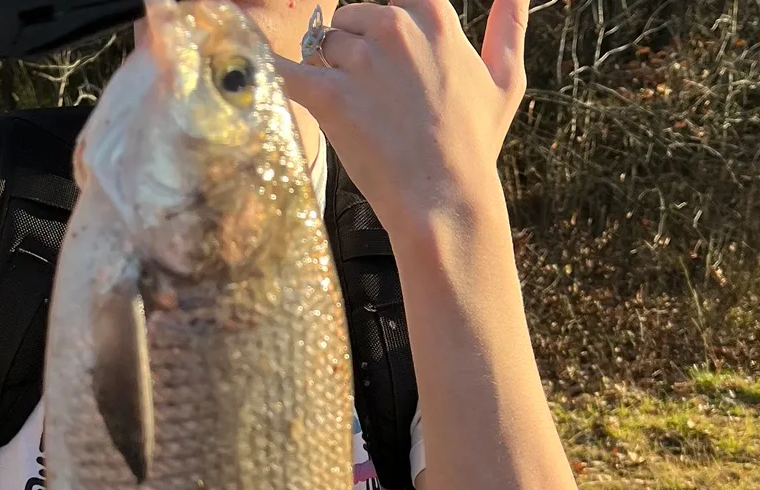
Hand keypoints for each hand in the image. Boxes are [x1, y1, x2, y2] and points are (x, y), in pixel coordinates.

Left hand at [273, 0, 527, 249]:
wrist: (444, 201)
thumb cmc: (473, 148)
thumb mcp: (504, 82)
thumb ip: (508, 27)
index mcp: (433, 18)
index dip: (381, 19)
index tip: (379, 47)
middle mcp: (395, 28)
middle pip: (350, 17)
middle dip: (352, 48)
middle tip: (370, 96)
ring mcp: (360, 62)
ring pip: (323, 44)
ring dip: (328, 70)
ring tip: (352, 113)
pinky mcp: (329, 96)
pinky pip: (285, 70)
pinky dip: (269, 70)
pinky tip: (251, 69)